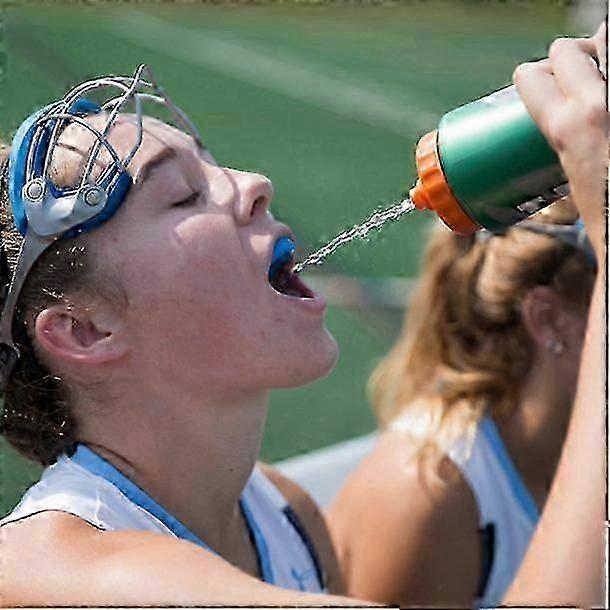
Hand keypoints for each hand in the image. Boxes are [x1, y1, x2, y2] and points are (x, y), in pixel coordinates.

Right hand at [513, 24, 607, 257]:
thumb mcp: (577, 197)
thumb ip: (569, 177)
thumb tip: (557, 243)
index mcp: (572, 131)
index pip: (533, 78)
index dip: (528, 78)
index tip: (531, 86)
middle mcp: (603, 105)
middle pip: (570, 50)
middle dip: (565, 58)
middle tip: (570, 83)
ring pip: (606, 43)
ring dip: (598, 54)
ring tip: (599, 79)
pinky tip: (607, 85)